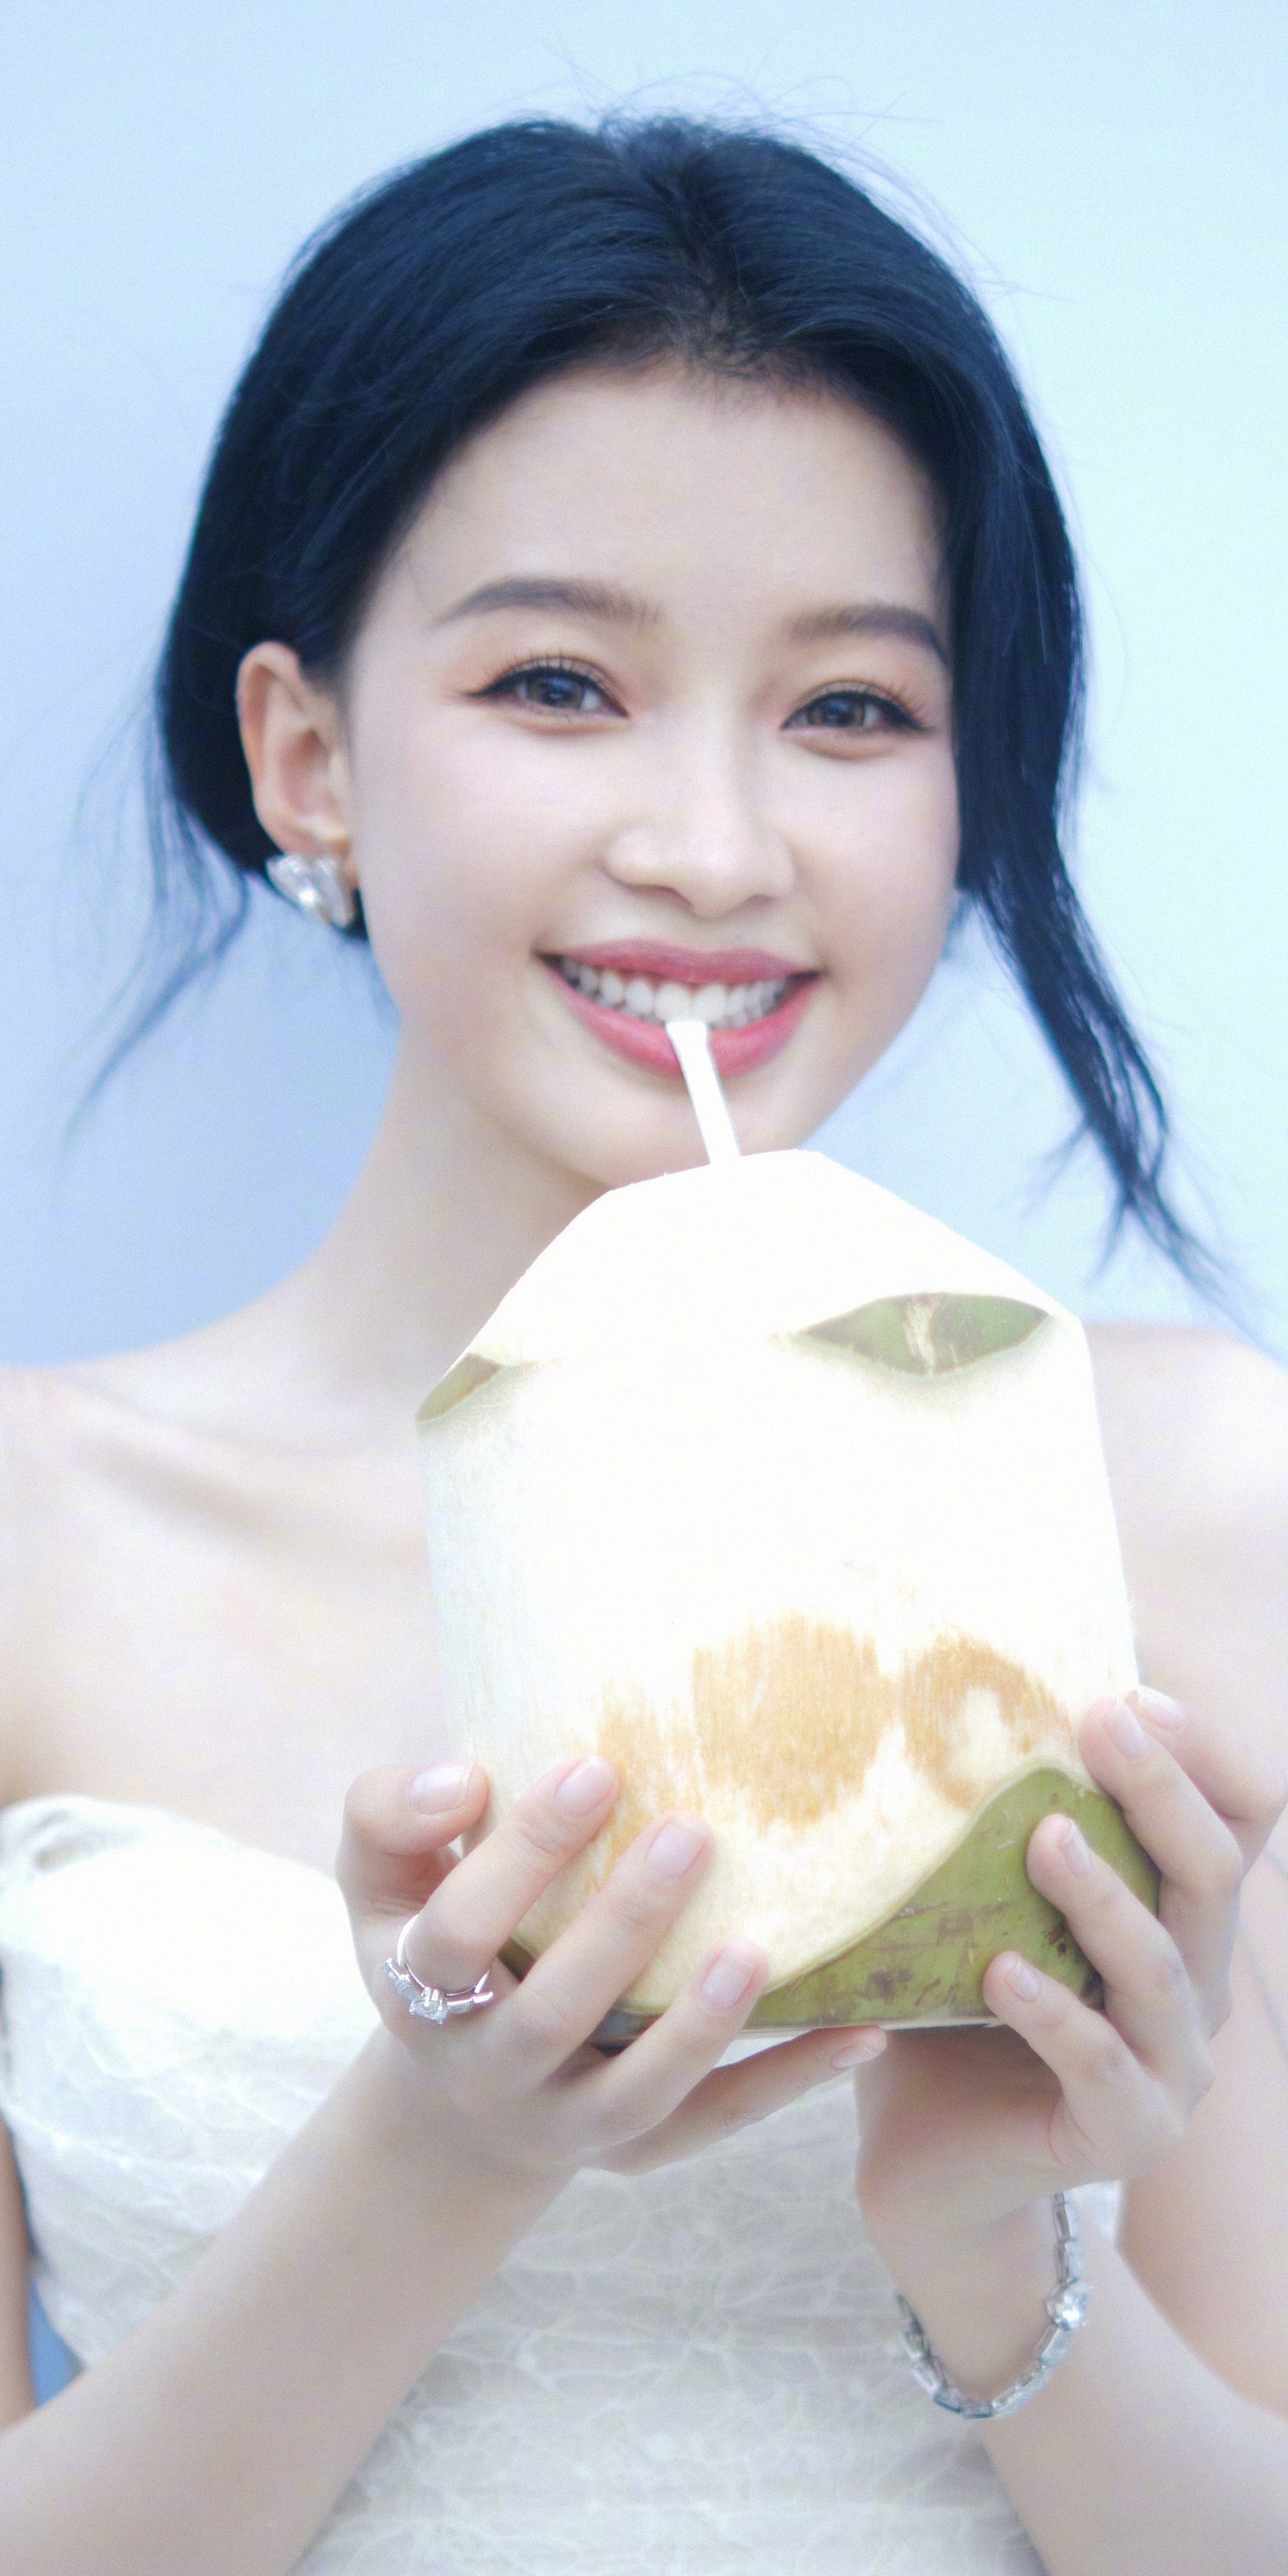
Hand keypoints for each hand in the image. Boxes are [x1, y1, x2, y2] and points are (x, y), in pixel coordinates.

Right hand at [337, 1753, 882, 2189]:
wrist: (455, 2089)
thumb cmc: (436, 1933)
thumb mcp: (384, 1876)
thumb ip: (393, 1812)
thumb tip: (464, 1778)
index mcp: (417, 1990)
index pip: (456, 1931)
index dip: (519, 1855)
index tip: (593, 1768)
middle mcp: (488, 2068)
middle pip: (550, 2012)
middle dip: (621, 1926)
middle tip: (690, 1831)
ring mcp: (564, 2121)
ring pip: (633, 2093)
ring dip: (699, 2026)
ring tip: (757, 1946)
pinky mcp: (635, 2150)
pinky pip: (716, 2123)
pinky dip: (789, 2081)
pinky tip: (863, 2032)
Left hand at [854, 1689, 1287, 2255]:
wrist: (929, 2164)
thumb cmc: (948, 2010)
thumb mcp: (978, 1903)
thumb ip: (987, 1826)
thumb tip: (934, 1700)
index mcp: (1179, 1917)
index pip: (1239, 1817)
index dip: (1203, 1751)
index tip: (1128, 1693)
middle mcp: (1196, 1985)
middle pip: (1213, 1870)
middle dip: (1160, 1787)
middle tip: (1099, 1720)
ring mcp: (1172, 2067)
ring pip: (1162, 1967)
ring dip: (1105, 1895)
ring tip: (1045, 1837)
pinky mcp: (1128, 2135)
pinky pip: (1102, 2066)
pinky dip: (1054, 2014)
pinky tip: (1001, 1972)